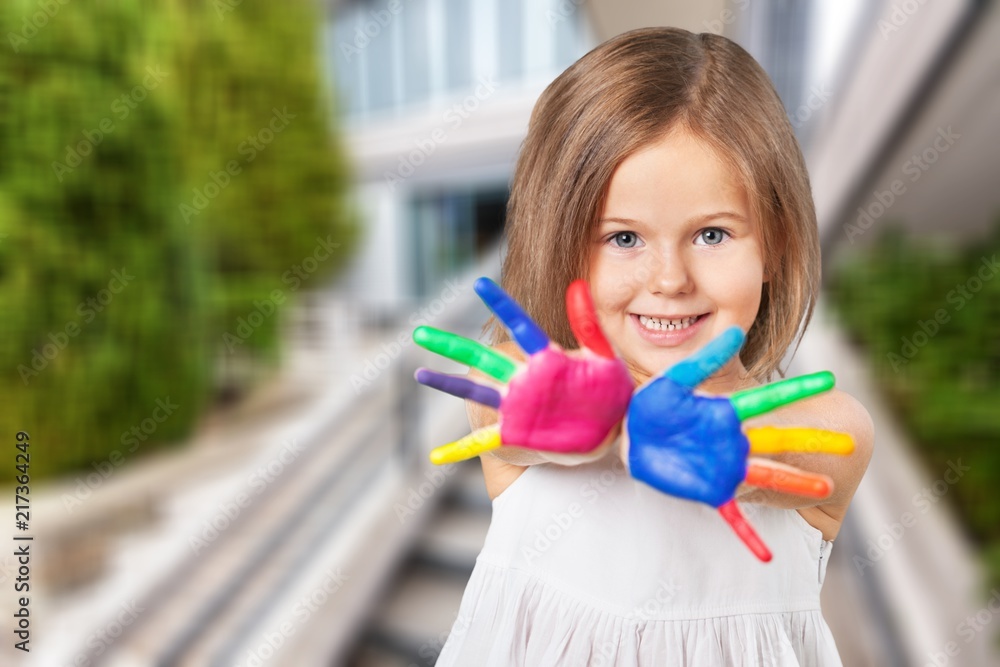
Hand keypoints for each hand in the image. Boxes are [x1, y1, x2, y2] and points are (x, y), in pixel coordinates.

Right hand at [414, 277, 632, 464]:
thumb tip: (576, 285)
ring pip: (473, 391)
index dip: (501, 306)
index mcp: (545, 360)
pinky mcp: (512, 434)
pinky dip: (458, 450)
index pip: (520, 326)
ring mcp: (513, 407)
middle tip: (421, 333)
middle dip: (451, 345)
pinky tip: (436, 457)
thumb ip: (590, 326)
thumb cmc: (605, 396)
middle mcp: (521, 380)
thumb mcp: (605, 360)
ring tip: (420, 374)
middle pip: (481, 358)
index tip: (480, 284)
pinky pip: (480, 442)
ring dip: (446, 383)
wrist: (602, 437)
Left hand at [624, 327, 853, 561]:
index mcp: (727, 411)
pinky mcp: (711, 490)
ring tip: (826, 489)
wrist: (633, 436)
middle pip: (780, 440)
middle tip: (850, 444)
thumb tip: (736, 332)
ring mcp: (727, 467)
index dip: (798, 389)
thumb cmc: (656, 406)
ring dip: (796, 483)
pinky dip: (748, 536)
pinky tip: (765, 556)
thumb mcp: (676, 379)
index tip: (828, 379)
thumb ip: (705, 360)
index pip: (769, 398)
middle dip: (813, 442)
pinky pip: (732, 516)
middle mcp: (735, 440)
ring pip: (767, 476)